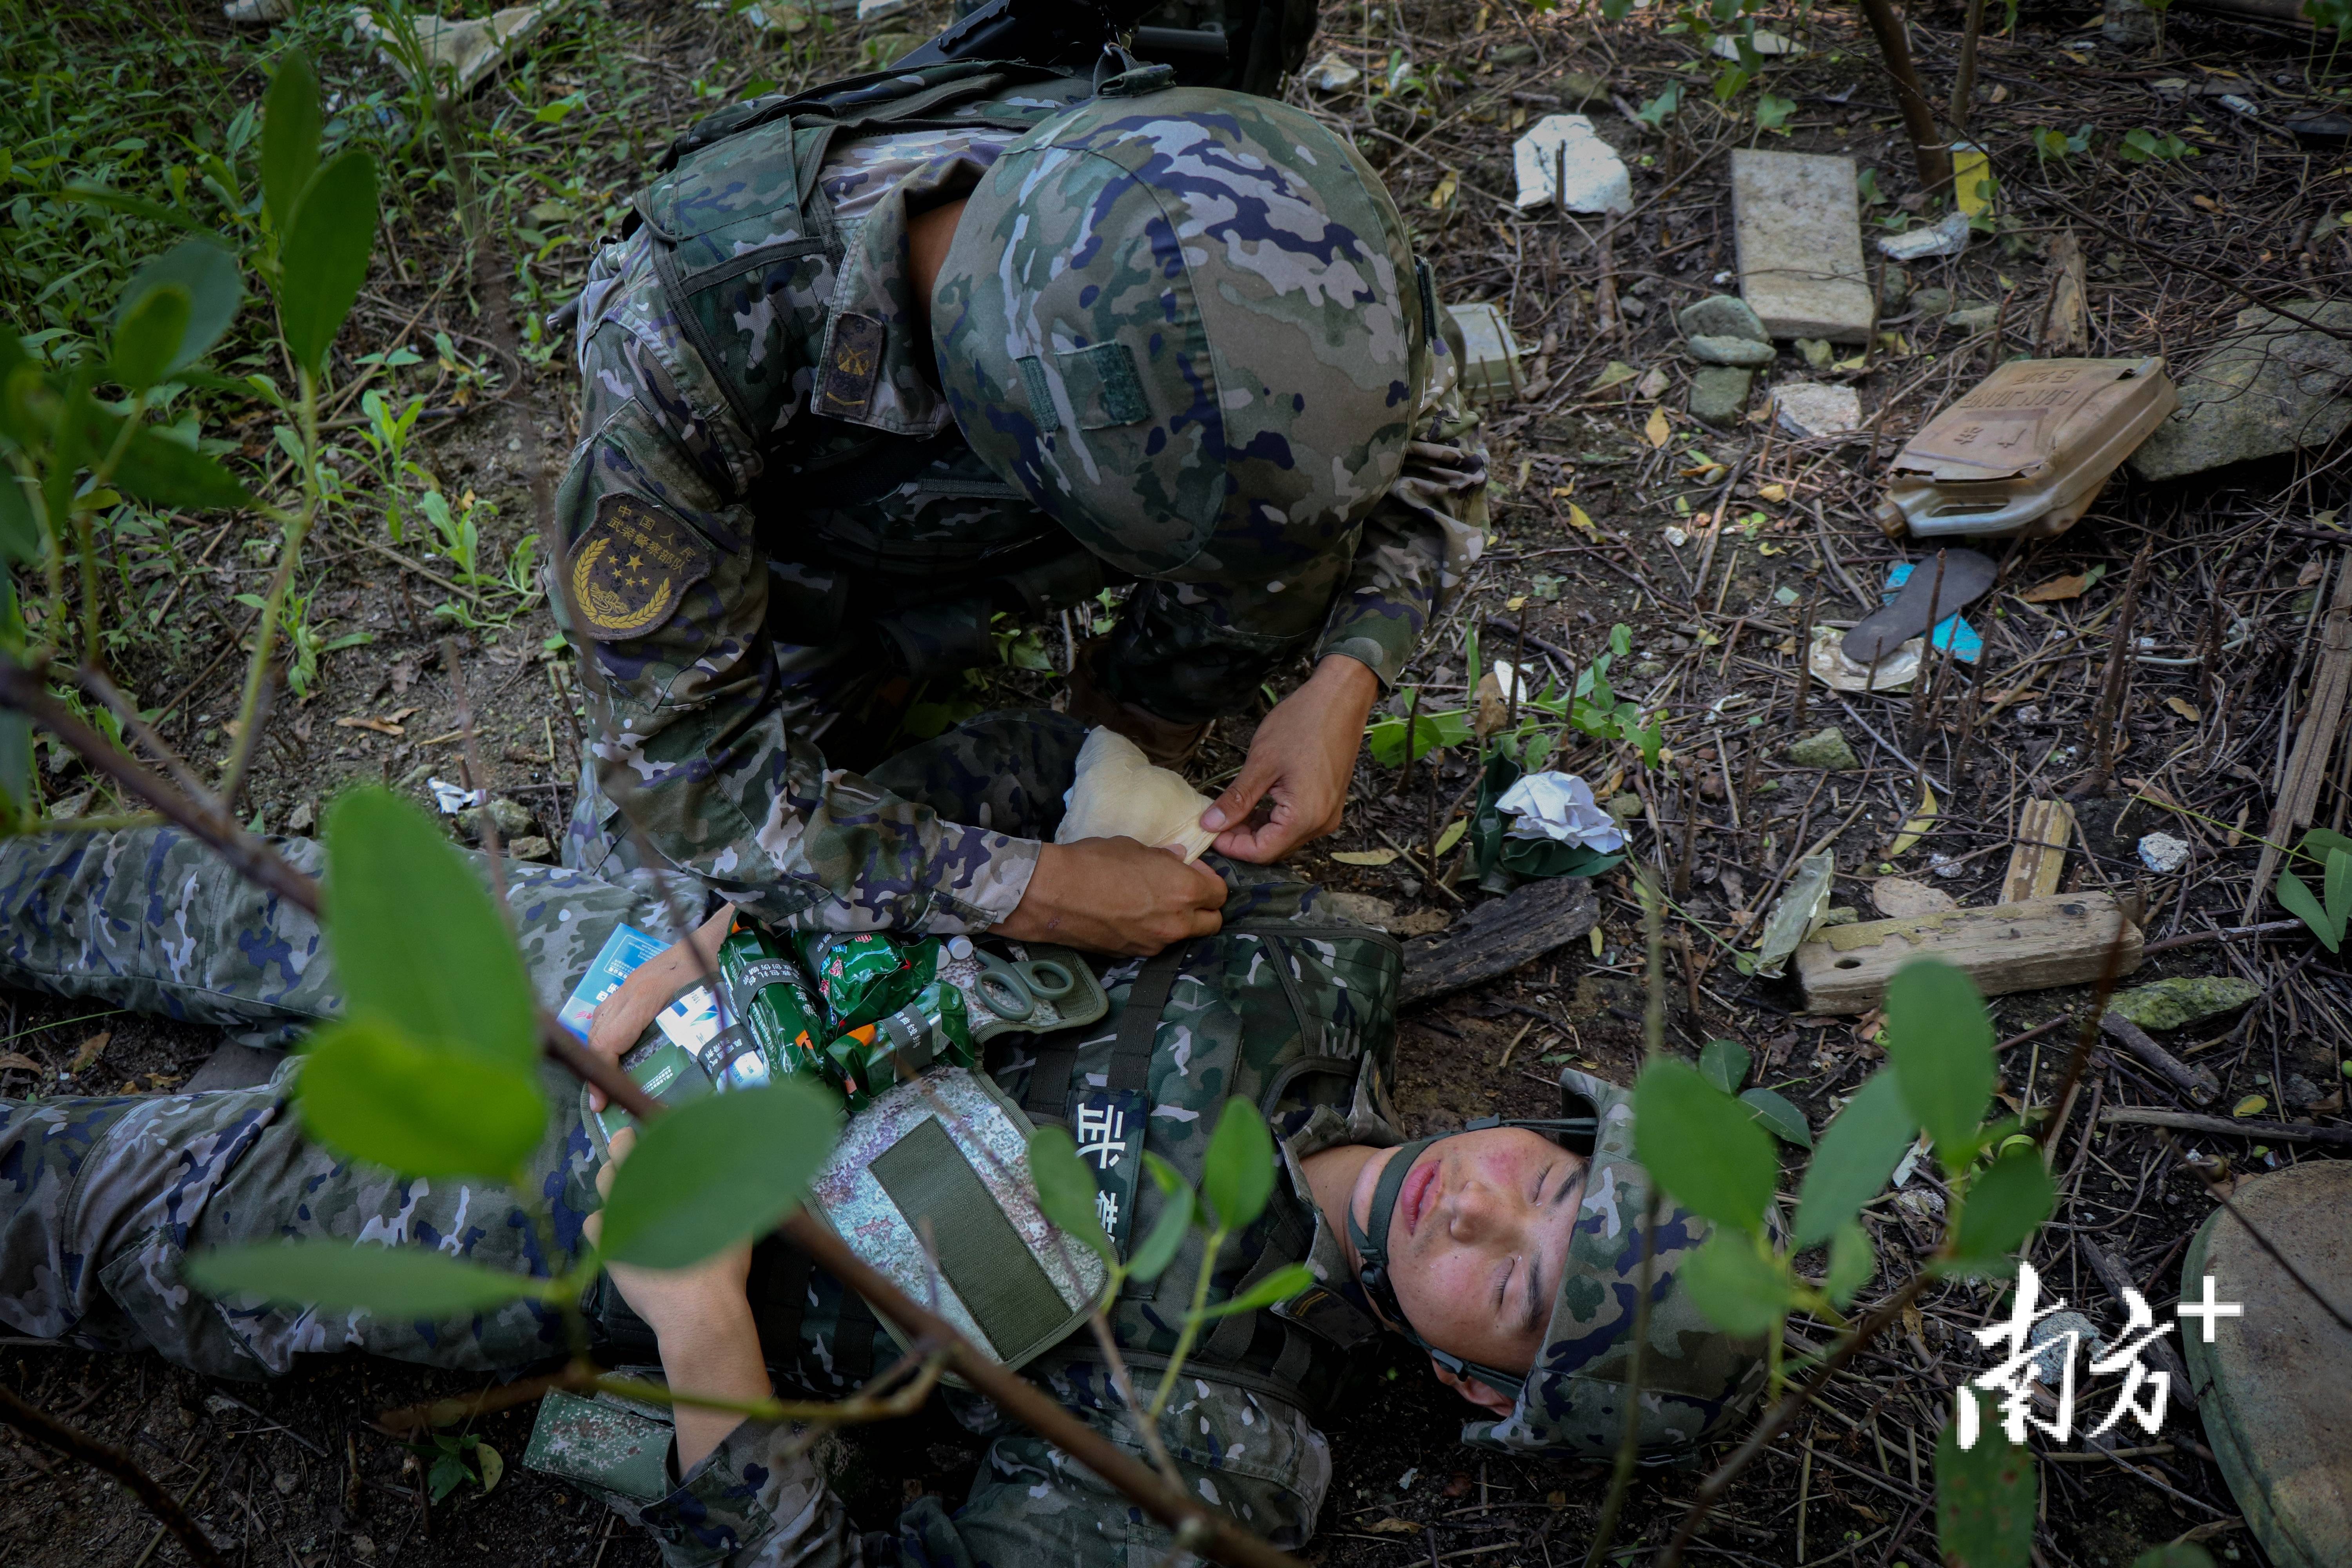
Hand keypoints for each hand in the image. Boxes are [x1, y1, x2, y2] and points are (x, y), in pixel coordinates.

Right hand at [585, 904, 734, 1109]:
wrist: (722, 934)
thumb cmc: (718, 967)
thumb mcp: (712, 1002)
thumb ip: (705, 1038)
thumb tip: (700, 1081)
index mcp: (646, 995)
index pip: (609, 1040)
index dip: (603, 1073)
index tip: (602, 1101)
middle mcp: (631, 988)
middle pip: (599, 1032)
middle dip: (596, 1068)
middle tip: (601, 1099)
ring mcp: (631, 982)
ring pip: (600, 1019)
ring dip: (598, 1050)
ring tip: (605, 1079)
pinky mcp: (636, 980)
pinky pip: (610, 1008)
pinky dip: (605, 1032)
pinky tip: (612, 1049)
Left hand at [587, 1128, 768, 1470]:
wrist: (698, 1311)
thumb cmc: (719, 1261)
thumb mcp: (734, 1215)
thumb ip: (727, 1186)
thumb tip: (737, 1161)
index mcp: (665, 1183)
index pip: (643, 1144)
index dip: (641, 1136)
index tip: (646, 1134)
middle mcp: (635, 1197)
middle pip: (618, 1164)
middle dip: (624, 1156)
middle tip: (637, 1161)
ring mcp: (617, 1225)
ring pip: (604, 1191)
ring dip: (612, 1186)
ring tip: (628, 1194)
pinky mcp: (608, 1252)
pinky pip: (595, 1225)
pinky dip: (604, 1221)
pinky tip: (617, 1227)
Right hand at [994, 837, 1226, 954]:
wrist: (1054, 894)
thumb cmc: (1094, 862)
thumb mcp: (1134, 847)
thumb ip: (1164, 858)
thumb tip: (1179, 859)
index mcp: (1185, 890)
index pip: (1220, 893)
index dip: (1208, 880)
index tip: (1192, 871)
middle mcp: (1178, 922)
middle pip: (1212, 922)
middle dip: (1204, 908)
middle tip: (1182, 892)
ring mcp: (1156, 943)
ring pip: (1184, 936)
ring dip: (1178, 922)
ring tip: (1152, 904)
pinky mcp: (1134, 955)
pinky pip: (1155, 943)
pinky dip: (1152, 932)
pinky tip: (1131, 916)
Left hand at [1201, 656, 1378, 862]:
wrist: (1341, 698)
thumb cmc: (1303, 723)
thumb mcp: (1261, 762)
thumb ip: (1237, 799)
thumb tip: (1210, 823)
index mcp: (1305, 817)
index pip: (1261, 853)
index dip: (1230, 847)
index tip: (1207, 831)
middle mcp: (1320, 823)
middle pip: (1273, 849)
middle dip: (1241, 839)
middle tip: (1214, 820)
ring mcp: (1327, 814)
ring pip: (1283, 837)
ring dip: (1256, 830)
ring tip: (1230, 809)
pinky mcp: (1328, 804)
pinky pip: (1296, 823)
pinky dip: (1272, 819)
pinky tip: (1254, 804)